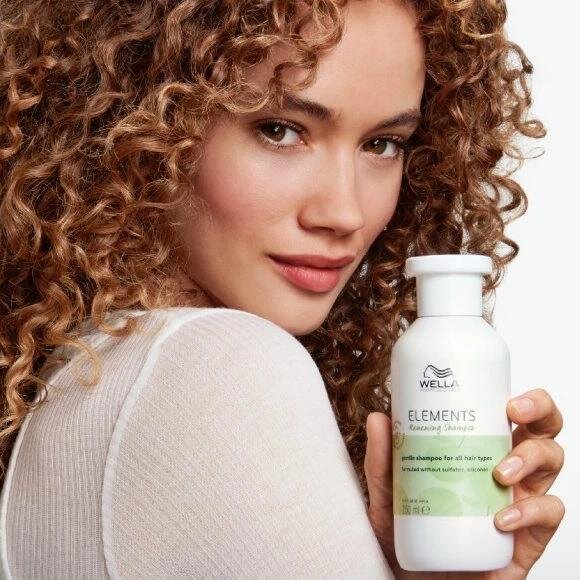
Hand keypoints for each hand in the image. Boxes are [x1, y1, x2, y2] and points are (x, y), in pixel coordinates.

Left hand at [364, 387, 564, 579]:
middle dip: (540, 411)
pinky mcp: (527, 539)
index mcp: (479, 451)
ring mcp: (520, 502)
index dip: (520, 398)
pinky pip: (548, 515)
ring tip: (499, 473)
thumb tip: (378, 419)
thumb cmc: (410, 534)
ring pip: (551, 463)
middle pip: (542, 430)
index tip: (504, 395)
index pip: (510, 414)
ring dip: (531, 458)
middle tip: (513, 412)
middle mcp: (506, 471)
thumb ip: (382, 461)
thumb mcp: (389, 494)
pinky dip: (530, 512)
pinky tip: (501, 519)